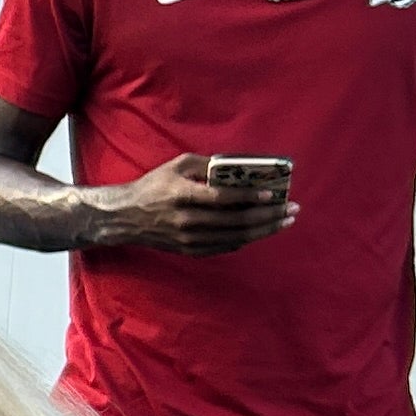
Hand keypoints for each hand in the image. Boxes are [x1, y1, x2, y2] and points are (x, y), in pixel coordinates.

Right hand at [90, 156, 293, 256]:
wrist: (124, 217)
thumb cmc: (152, 187)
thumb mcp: (176, 166)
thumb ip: (208, 165)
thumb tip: (240, 168)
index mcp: (183, 195)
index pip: (224, 199)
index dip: (252, 198)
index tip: (273, 195)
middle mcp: (187, 220)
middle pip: (237, 221)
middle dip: (269, 215)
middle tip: (291, 209)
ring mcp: (189, 239)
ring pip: (236, 237)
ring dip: (264, 230)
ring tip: (284, 221)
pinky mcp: (190, 250)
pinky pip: (225, 247)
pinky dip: (246, 239)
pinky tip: (260, 231)